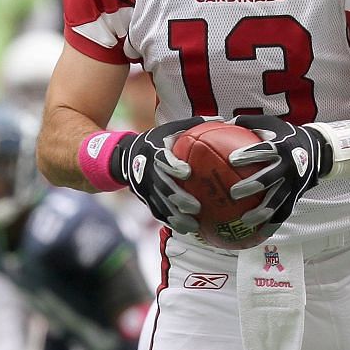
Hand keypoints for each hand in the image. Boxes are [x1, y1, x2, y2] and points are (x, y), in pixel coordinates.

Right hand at [115, 117, 204, 233]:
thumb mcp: (170, 130)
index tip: (186, 172)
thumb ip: (193, 125)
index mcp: (154, 152)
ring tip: (193, 226)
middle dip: (178, 199)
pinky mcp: (146, 200)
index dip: (173, 166)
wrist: (127, 156)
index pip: (162, 160)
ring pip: (160, 205)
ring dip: (176, 217)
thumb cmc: (157, 141)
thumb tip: (223, 120)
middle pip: (162, 188)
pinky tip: (187, 230)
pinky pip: (158, 213)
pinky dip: (171, 222)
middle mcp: (147, 172)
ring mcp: (145, 189)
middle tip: (196, 207)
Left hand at [227, 115, 330, 230]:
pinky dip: (272, 225)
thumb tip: (220, 122)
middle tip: (233, 193)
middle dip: (252, 186)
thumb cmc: (286, 135)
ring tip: (244, 221)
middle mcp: (288, 168)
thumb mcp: (270, 124)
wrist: (317, 150)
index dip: (249, 155)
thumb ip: (247, 124)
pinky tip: (258, 235)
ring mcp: (293, 185)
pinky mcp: (295, 197)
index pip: (264, 151)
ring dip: (262, 212)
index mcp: (281, 148)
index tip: (233, 159)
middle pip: (270, 179)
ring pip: (278, 202)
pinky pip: (283, 214)